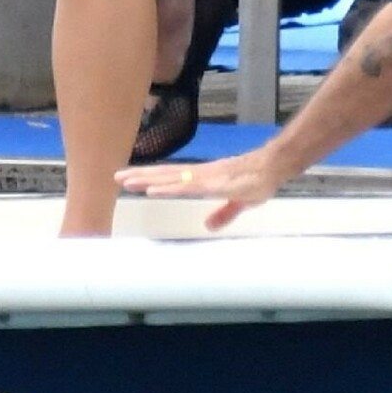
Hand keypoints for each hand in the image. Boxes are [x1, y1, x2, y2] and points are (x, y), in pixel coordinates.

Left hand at [116, 146, 282, 229]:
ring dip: (149, 180)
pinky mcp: (213, 182)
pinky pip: (186, 186)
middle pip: (165, 174)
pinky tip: (155, 189)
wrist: (273, 167)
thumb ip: (223, 213)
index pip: (172, 176)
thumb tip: (209, 225)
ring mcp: (205, 176)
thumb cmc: (256, 180)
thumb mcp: (238, 202)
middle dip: (142, 176)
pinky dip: (169, 187)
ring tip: (129, 182)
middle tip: (117, 177)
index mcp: (203, 177)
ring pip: (171, 178)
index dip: (152, 177)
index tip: (131, 179)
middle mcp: (200, 174)